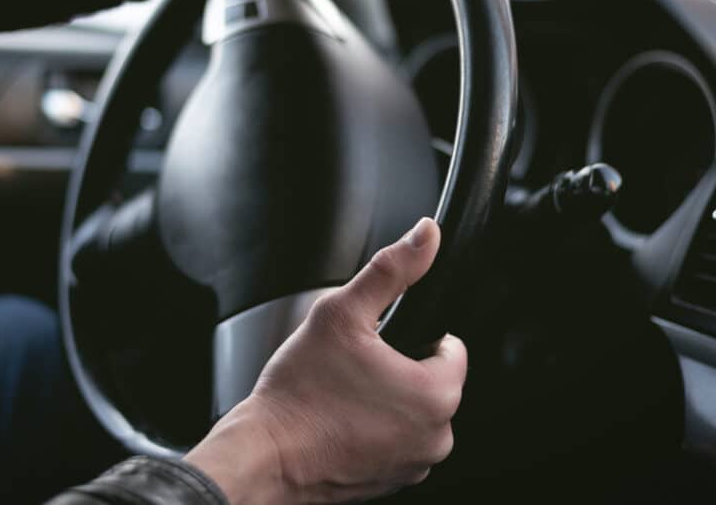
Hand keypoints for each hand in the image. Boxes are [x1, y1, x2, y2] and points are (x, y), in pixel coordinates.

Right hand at [185, 217, 466, 503]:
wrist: (266, 456)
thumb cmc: (299, 394)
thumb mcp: (341, 314)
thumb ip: (390, 270)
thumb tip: (426, 235)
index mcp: (436, 394)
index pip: (450, 347)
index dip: (413, 334)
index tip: (376, 341)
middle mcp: (435, 437)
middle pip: (430, 381)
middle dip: (397, 368)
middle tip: (351, 367)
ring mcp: (412, 465)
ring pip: (410, 413)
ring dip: (385, 401)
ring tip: (342, 395)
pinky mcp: (389, 483)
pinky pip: (393, 443)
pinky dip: (372, 431)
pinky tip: (338, 421)